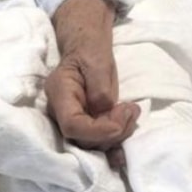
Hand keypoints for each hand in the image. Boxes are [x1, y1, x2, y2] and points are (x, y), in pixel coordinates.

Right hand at [47, 0, 139, 167]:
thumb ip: (100, 88)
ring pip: (92, 143)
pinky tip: (126, 145)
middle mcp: (61, 111)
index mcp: (59, 92)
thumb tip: (105, 111)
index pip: (72, 124)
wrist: (87, 45)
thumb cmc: (90, 48)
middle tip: (131, 111)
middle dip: (111, 131)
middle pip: (82, 138)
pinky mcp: (85, 123)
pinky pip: (97, 140)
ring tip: (132, 112)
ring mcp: (72, 119)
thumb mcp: (98, 61)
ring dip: (117, 134)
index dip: (97, 130)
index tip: (120, 120)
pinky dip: (113, 143)